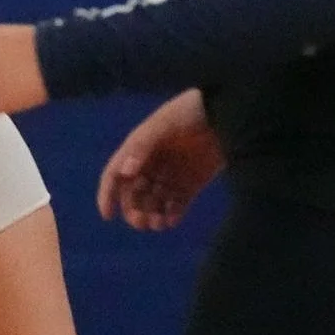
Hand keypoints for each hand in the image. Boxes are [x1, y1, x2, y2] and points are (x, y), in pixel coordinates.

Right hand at [97, 89, 224, 231]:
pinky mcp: (190, 185)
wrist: (227, 115)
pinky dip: (171, 217)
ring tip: (159, 223)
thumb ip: (142, 145)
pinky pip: (176, 207)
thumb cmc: (190, 111)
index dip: (108, 194)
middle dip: (133, 210)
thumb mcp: (165, 123)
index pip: (116, 174)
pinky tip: (171, 220)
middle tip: (142, 222)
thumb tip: (124, 173)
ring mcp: (170, 176)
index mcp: (139, 149)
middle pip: (133, 194)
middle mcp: (151, 165)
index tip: (108, 215)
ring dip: (151, 216)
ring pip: (153, 204)